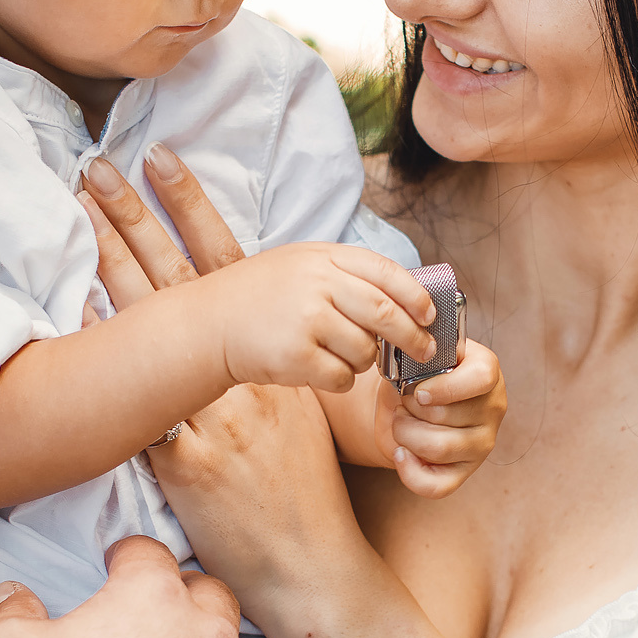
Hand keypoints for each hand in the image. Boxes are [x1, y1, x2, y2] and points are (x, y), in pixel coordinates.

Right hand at [78, 152, 436, 394]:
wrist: (207, 325)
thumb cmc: (260, 297)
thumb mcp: (301, 265)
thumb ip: (347, 274)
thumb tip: (406, 295)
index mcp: (322, 257)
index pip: (386, 272)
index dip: (416, 296)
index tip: (430, 315)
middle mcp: (317, 284)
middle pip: (385, 314)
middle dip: (412, 337)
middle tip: (424, 352)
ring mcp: (306, 320)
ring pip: (366, 351)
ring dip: (365, 361)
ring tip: (342, 356)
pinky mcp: (296, 356)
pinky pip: (343, 377)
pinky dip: (341, 380)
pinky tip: (321, 371)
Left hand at [367, 338, 507, 497]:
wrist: (407, 400)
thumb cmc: (416, 374)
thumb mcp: (419, 357)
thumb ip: (417, 361)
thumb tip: (409, 380)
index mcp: (486, 370)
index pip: (481, 378)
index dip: (445, 387)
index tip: (419, 391)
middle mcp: (492, 407)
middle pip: (447, 416)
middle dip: (410, 409)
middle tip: (403, 403)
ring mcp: (482, 443)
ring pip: (438, 448)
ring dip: (405, 434)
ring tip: (400, 422)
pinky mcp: (465, 471)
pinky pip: (437, 485)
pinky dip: (410, 472)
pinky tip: (400, 453)